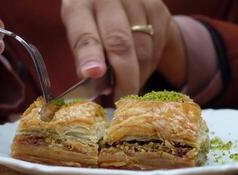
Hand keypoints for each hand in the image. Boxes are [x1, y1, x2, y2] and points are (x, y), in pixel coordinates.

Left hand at [61, 0, 186, 99]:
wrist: (120, 1)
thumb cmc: (93, 23)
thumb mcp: (80, 33)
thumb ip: (86, 56)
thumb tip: (101, 85)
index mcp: (80, 5)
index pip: (85, 34)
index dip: (90, 56)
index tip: (93, 75)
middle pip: (120, 43)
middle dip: (124, 79)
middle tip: (123, 100)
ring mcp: (136, 1)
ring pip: (143, 50)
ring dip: (138, 75)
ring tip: (128, 83)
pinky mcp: (157, 8)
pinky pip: (157, 47)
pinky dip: (149, 64)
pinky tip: (140, 66)